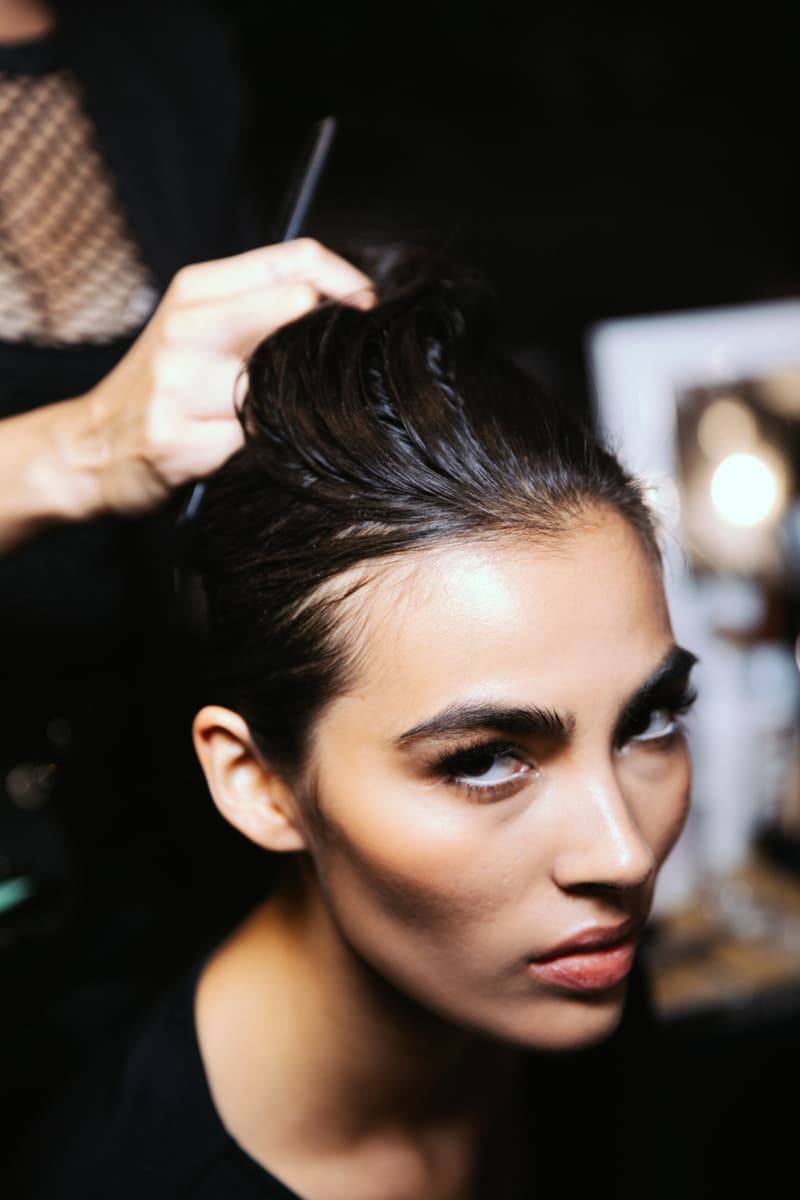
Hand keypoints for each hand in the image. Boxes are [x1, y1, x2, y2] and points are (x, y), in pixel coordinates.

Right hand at [76, 238, 372, 515]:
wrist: (88, 447)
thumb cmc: (162, 386)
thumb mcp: (199, 326)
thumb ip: (259, 307)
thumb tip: (342, 302)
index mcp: (196, 290)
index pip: (296, 261)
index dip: (346, 283)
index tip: (366, 310)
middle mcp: (186, 328)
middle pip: (290, 307)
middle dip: (328, 334)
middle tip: (348, 356)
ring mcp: (178, 385)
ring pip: (276, 384)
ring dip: (296, 402)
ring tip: (291, 412)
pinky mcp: (178, 440)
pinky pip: (254, 440)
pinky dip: (266, 446)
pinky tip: (251, 448)